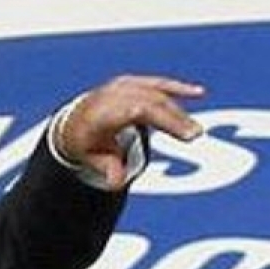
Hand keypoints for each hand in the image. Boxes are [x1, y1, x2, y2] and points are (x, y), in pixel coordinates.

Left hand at [59, 75, 204, 190]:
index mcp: (102, 113)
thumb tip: (116, 185)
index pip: (137, 111)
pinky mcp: (132, 83)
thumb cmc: (85, 144)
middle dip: (175, 118)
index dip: (165, 119)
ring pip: (156, 93)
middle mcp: (112, 96)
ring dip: (178, 110)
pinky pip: (156, 83)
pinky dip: (176, 88)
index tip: (186, 135)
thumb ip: (107, 169)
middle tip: (195, 136)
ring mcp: (122, 87)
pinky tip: (199, 93)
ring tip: (195, 130)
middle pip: (151, 102)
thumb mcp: (91, 159)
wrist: (70, 123)